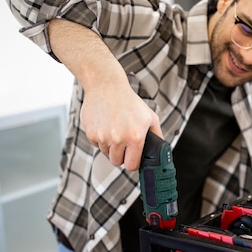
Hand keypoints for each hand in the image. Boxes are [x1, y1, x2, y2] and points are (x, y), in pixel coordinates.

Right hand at [47, 19, 162, 169]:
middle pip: (117, 162)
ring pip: (106, 153)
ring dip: (111, 146)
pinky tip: (106, 125)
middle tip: (124, 144)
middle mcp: (118, 138)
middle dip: (121, 156)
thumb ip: (157, 136)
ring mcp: (103, 136)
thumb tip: (160, 151)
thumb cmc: (129, 101)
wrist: (106, 86)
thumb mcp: (150, 117)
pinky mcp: (91, 133)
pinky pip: (97, 145)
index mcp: (135, 136)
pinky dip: (101, 139)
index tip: (133, 158)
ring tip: (115, 130)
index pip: (132, 165)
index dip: (133, 163)